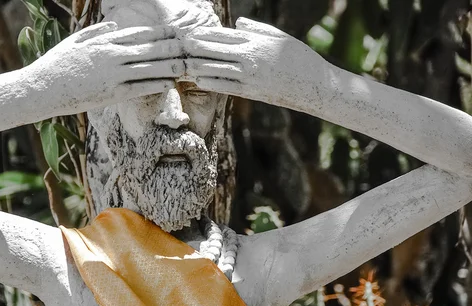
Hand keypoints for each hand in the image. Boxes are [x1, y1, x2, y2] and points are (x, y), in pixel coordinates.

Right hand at [27, 22, 185, 115]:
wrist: (42, 89)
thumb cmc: (56, 64)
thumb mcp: (75, 41)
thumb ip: (96, 32)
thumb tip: (113, 24)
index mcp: (104, 41)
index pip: (139, 34)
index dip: (160, 33)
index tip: (175, 32)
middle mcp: (111, 55)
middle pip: (149, 49)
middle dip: (171, 48)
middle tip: (189, 48)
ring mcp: (112, 75)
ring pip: (149, 68)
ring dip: (169, 67)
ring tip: (185, 66)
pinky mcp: (111, 94)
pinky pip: (140, 88)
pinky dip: (156, 85)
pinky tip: (170, 83)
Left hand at [183, 18, 327, 108]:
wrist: (315, 86)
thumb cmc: (300, 58)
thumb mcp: (280, 38)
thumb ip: (256, 29)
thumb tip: (236, 23)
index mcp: (256, 42)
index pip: (223, 35)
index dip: (203, 34)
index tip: (189, 32)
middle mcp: (250, 58)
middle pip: (214, 50)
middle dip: (195, 48)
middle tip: (178, 45)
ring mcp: (249, 77)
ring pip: (215, 68)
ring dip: (197, 65)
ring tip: (182, 62)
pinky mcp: (251, 93)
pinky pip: (225, 86)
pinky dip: (209, 82)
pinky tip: (197, 79)